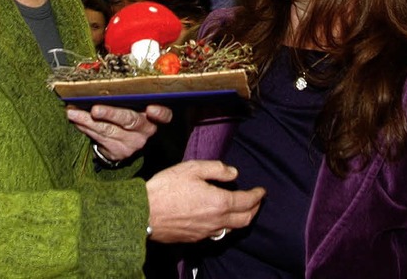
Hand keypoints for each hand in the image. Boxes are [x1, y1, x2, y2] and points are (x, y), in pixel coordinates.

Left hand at [66, 104, 172, 161]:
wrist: (128, 142)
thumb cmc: (132, 114)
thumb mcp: (138, 105)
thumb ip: (132, 96)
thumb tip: (109, 80)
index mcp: (155, 116)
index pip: (165, 115)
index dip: (159, 113)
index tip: (151, 109)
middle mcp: (146, 131)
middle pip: (130, 120)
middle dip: (110, 113)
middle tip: (95, 109)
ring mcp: (132, 144)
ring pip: (108, 130)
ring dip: (87, 120)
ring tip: (73, 112)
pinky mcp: (118, 153)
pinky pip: (99, 139)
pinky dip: (85, 127)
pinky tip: (76, 120)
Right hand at [146, 160, 265, 242]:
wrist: (144, 214)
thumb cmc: (166, 188)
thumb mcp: (191, 168)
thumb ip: (216, 169)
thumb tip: (233, 173)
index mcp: (219, 202)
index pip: (246, 201)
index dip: (257, 195)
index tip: (262, 190)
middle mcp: (216, 221)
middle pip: (244, 219)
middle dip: (254, 209)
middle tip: (256, 201)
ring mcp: (205, 232)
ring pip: (232, 229)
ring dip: (242, 219)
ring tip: (242, 210)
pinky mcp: (194, 238)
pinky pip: (217, 234)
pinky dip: (226, 226)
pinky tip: (220, 219)